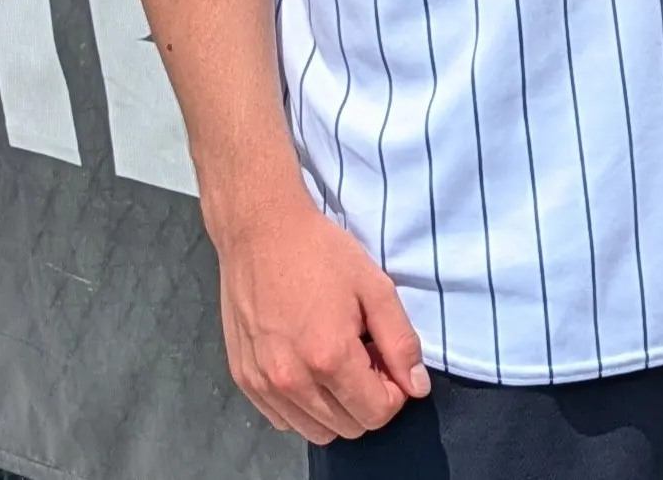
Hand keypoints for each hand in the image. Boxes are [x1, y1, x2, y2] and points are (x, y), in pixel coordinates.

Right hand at [214, 192, 430, 443]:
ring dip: (336, 407)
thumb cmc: (319, 252)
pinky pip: (285, 419)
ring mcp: (264, 384)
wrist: (259, 231)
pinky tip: (305, 364)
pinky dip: (303, 405)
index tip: (384, 357)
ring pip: (317, 431)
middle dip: (366, 398)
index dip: (393, 390)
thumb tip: (417, 387)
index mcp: (329, 357)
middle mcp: (293, 381)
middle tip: (361, 353)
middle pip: (349, 427)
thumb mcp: (374, 285)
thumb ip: (400, 341)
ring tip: (333, 358)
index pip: (377, 414)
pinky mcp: (244, 379)